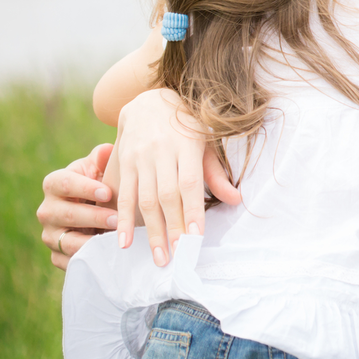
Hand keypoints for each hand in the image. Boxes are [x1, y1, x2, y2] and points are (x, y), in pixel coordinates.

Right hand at [37, 144, 116, 269]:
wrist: (97, 210)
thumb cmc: (101, 183)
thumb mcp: (100, 168)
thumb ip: (101, 158)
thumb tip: (107, 150)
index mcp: (54, 183)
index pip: (64, 183)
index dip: (85, 188)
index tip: (107, 192)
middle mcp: (47, 210)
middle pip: (66, 214)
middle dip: (93, 217)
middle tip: (117, 219)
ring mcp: (50, 235)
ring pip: (67, 241)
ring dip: (91, 242)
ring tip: (113, 241)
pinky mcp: (57, 255)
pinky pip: (70, 261)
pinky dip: (88, 260)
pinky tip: (106, 258)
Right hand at [114, 89, 240, 265]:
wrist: (149, 101)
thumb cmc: (186, 126)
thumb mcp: (206, 142)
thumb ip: (216, 173)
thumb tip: (236, 199)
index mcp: (187, 145)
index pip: (189, 182)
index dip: (191, 210)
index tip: (195, 237)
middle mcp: (161, 151)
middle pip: (166, 195)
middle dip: (172, 228)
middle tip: (178, 256)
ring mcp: (140, 158)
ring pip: (144, 199)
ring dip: (151, 230)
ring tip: (159, 256)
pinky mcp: (123, 163)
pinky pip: (123, 194)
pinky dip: (122, 219)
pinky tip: (123, 241)